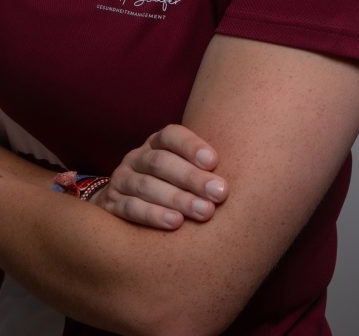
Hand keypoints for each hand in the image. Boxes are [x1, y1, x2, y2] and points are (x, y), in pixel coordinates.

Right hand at [93, 124, 227, 229]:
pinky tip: (175, 223)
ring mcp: (121, 180)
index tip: (214, 161)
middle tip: (220, 193)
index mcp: (156, 144)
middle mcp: (137, 158)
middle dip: (192, 178)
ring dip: (177, 198)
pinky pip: (130, 207)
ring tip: (204, 212)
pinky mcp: (111, 205)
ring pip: (147, 185)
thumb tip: (247, 177)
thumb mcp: (182, 172)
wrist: (122, 208)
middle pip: (162, 162)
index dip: (191, 146)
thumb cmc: (169, 189)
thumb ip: (203, 170)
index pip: (171, 135)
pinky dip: (153, 215)